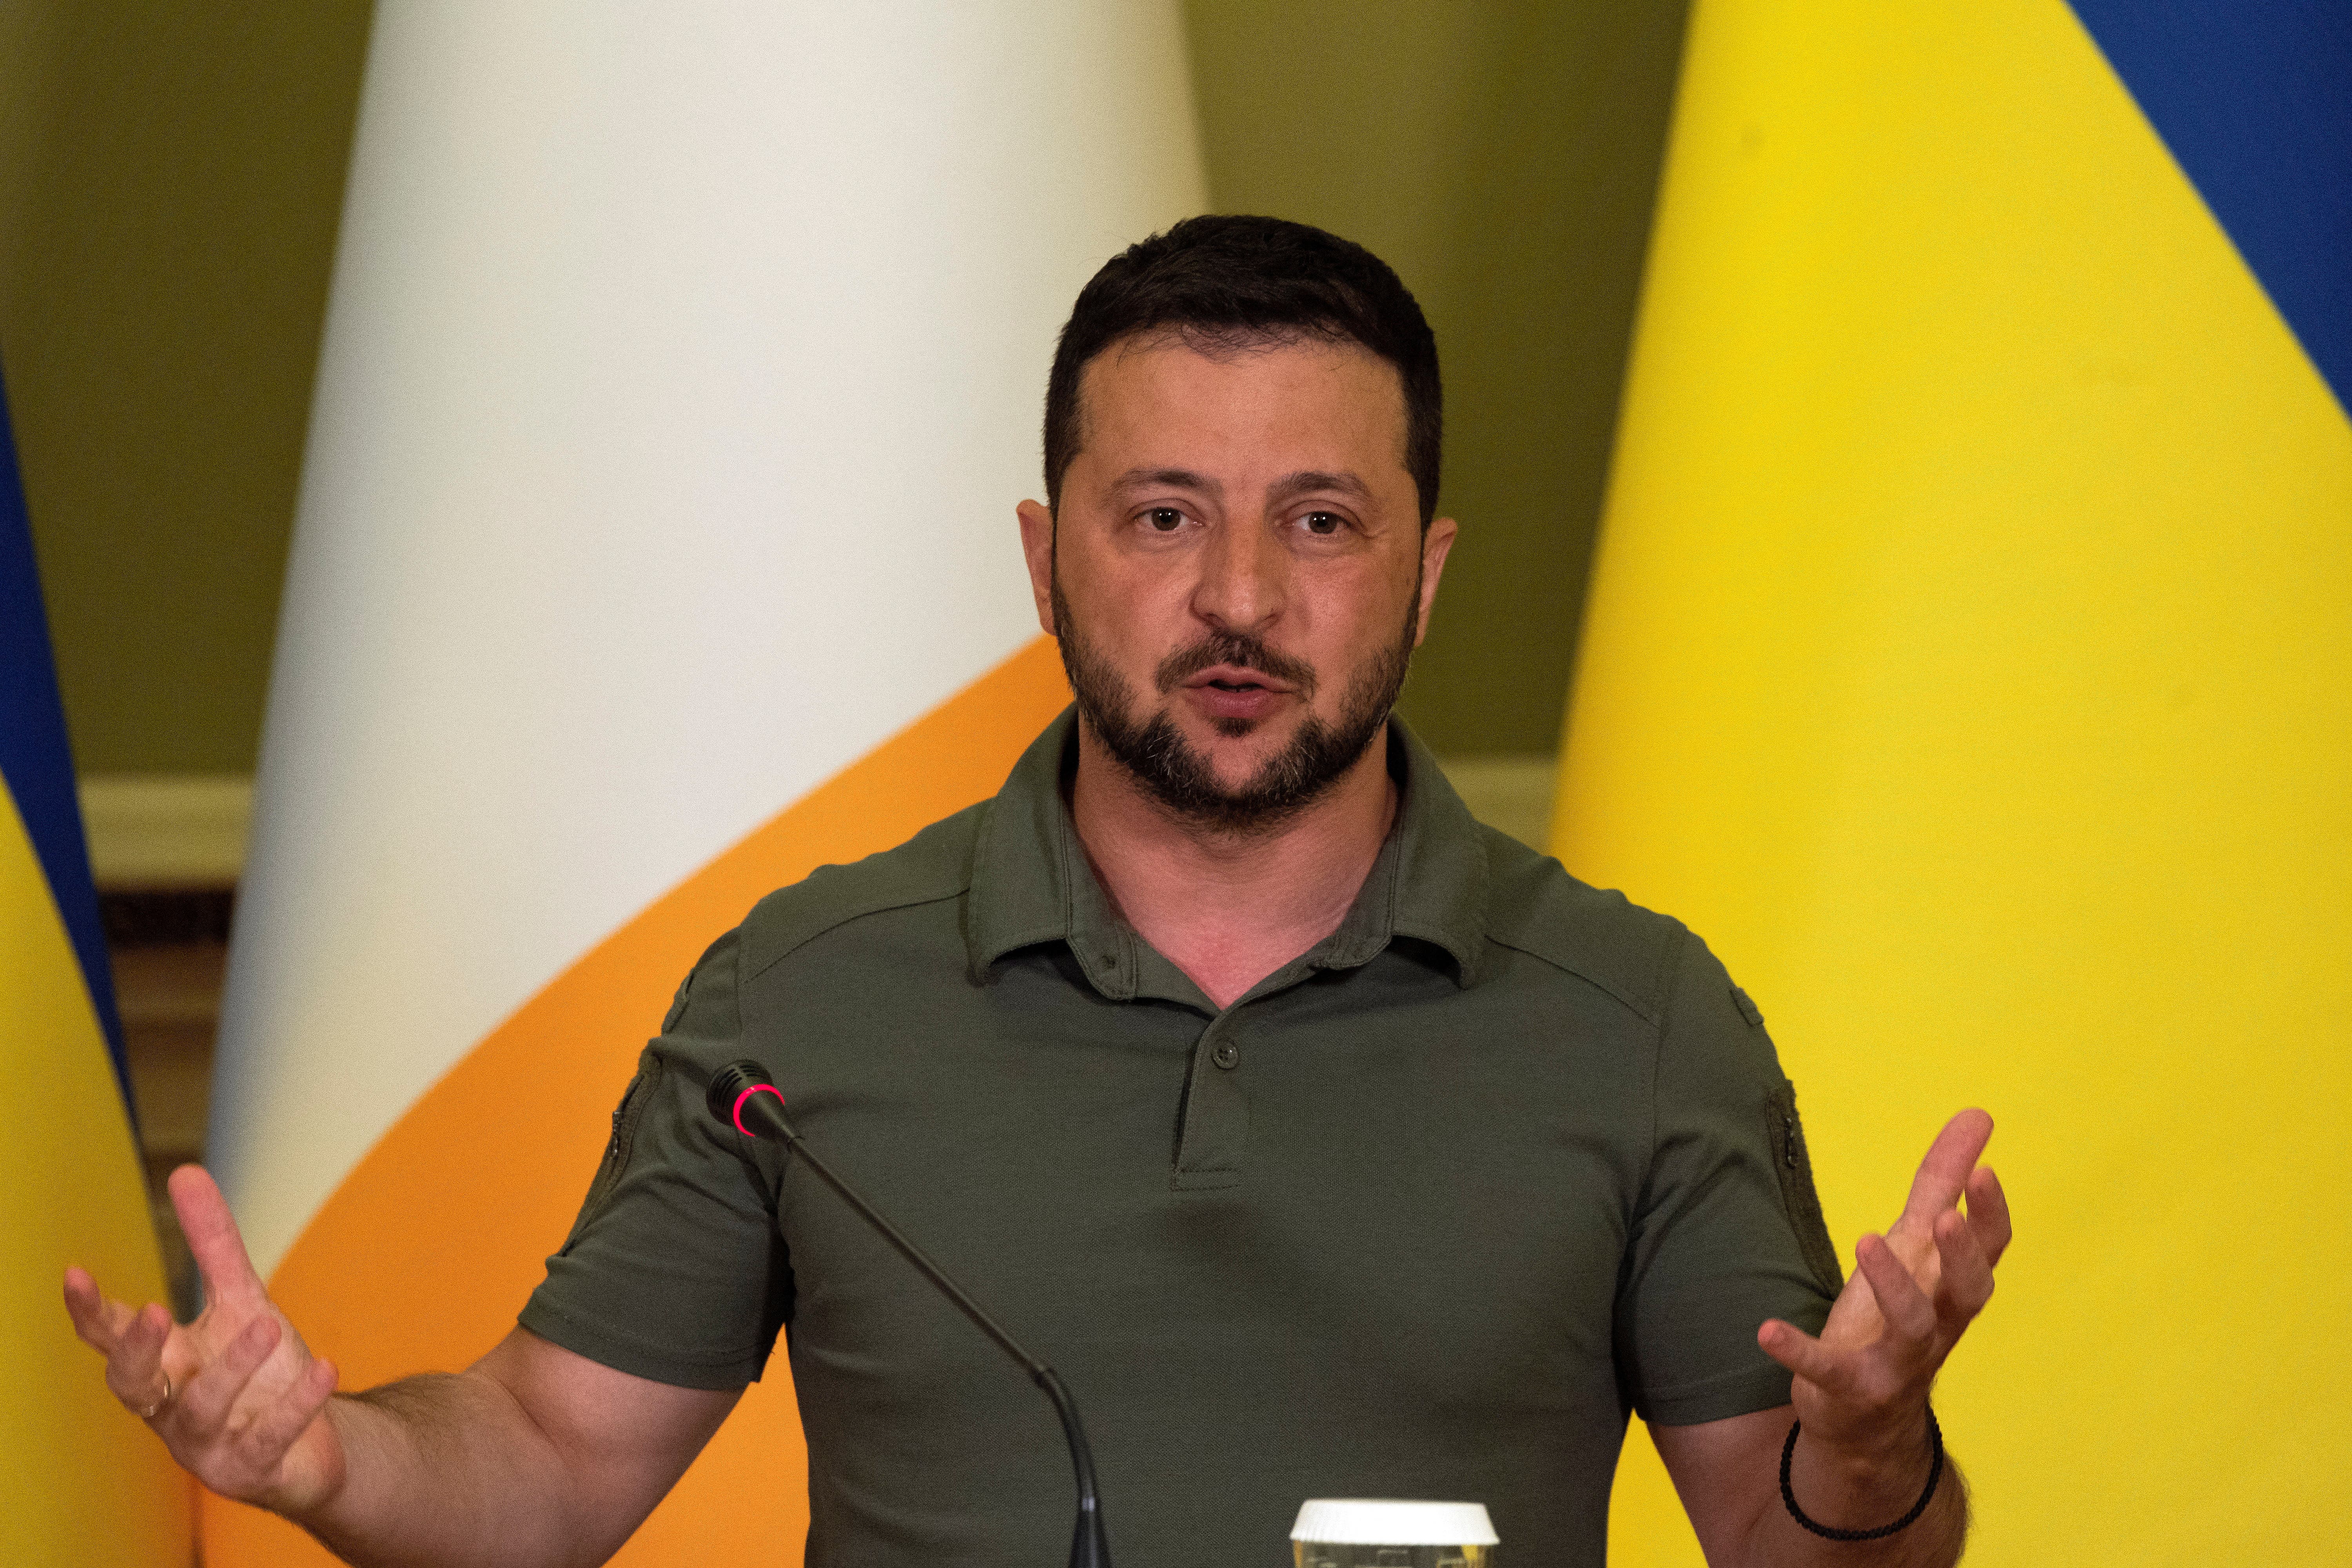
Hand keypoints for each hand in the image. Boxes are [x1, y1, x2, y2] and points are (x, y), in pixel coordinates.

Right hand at [63, 1165, 346, 1513]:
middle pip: (131, 1385)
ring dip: (233, 1366)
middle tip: (155, 1310)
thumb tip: (185, 1171)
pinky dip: (294, 1405)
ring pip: (202, 1411)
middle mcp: (172, 1407)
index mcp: (162, 1364)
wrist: (314, 1441)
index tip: (75, 1274)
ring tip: (269, 1322)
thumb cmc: (261, 1369)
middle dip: (136, 1351)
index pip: (110, 1338)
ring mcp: (208, 1445)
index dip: (89, 1311)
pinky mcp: (253, 1470)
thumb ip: (212, 1243)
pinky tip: (323, 1370)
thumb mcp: (241, 1299)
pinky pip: (268, 1438)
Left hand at [1757, 1109, 2009, 1462]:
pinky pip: (1827, 1371)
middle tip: (1945, 1217)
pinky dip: (1799, 1352)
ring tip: (1866, 1240)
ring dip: (1892, 1286)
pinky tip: (1767, 1330)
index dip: (1991, 1215)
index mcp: (1951, 1288)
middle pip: (1967, 1294)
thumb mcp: (1916, 1245)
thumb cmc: (1898, 1312)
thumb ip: (1942, 1183)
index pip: (1990, 1252)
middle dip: (1961, 1257)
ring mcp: (1897, 1361)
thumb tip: (1979, 1115)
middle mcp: (1936, 1326)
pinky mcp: (1850, 1388)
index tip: (1986, 1171)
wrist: (1868, 1418)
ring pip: (1910, 1328)